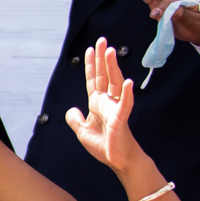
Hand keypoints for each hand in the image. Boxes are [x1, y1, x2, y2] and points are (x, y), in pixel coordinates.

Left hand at [67, 39, 143, 173]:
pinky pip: (125, 104)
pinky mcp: (122, 119)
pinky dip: (127, 93)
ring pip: (115, 83)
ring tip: (110, 52)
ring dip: (113, 67)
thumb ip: (75, 120)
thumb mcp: (82, 132)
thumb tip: (71, 109)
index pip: (94, 80)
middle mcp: (107, 102)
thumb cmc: (104, 146)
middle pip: (105, 76)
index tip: (90, 49)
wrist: (118, 160)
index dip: (91, 65)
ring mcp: (116, 108)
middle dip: (102, 59)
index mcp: (97, 104)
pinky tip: (128, 82)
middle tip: (101, 40)